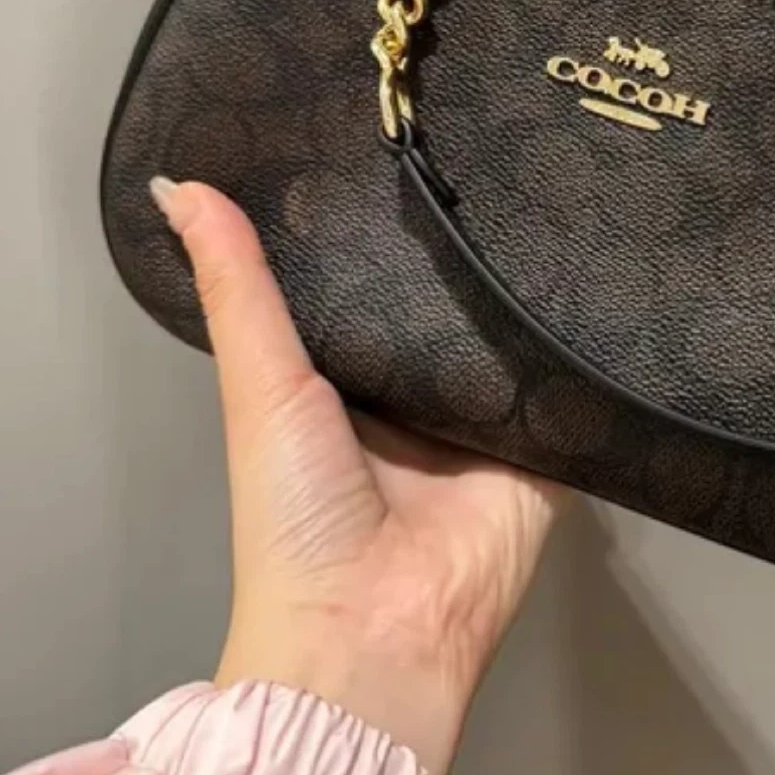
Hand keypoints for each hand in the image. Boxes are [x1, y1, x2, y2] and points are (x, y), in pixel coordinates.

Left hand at [150, 178, 559, 774]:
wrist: (378, 632)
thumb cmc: (299, 516)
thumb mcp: (261, 388)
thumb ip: (237, 290)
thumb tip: (174, 187)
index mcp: (347, 381)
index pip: (372, 284)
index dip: (379, 224)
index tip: (397, 142)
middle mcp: (420, 395)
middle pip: (448, 306)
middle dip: (466, 248)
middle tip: (493, 150)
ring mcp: (487, 420)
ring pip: (512, 334)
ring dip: (525, 289)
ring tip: (554, 192)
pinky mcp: (546, 446)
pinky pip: (569, 382)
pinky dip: (579, 345)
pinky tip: (599, 277)